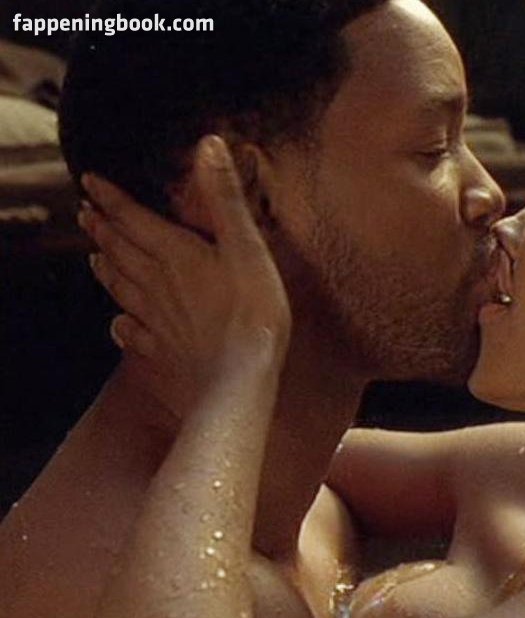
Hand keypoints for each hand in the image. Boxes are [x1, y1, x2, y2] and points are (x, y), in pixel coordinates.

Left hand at [79, 135, 291, 407]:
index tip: (89, 181)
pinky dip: (121, 325)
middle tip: (84, 213)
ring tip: (94, 255)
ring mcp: (155, 321)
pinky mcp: (162, 352)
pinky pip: (133, 335)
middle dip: (101, 228)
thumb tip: (207, 144)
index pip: (133, 219)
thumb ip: (225, 197)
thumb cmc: (252, 312)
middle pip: (120, 251)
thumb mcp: (247, 247)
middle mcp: (156, 284)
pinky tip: (118, 324)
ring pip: (121, 288)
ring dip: (105, 268)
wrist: (239, 380)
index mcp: (175, 254)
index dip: (111, 198)